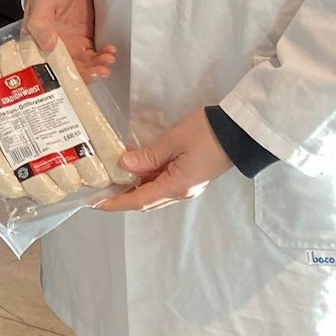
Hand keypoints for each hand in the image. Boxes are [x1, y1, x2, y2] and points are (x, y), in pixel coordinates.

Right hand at [21, 0, 114, 80]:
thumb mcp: (42, 0)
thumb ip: (41, 22)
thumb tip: (47, 45)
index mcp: (35, 41)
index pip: (45, 67)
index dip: (61, 75)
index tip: (76, 75)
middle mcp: (51, 47)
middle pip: (66, 70)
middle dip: (85, 74)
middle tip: (100, 70)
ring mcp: (69, 44)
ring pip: (82, 65)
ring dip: (96, 67)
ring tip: (108, 59)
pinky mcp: (83, 40)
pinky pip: (93, 55)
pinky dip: (102, 56)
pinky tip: (110, 51)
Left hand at [96, 109, 232, 211]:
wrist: (239, 131)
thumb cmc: (206, 133)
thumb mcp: (174, 140)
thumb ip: (148, 155)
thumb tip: (124, 165)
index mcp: (176, 187)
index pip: (139, 200)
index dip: (116, 202)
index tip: (96, 204)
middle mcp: (181, 192)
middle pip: (145, 200)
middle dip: (121, 195)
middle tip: (99, 187)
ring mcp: (186, 185)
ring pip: (153, 191)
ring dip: (133, 184)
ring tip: (111, 173)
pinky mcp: (189, 176)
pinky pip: (162, 181)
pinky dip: (146, 176)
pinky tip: (133, 162)